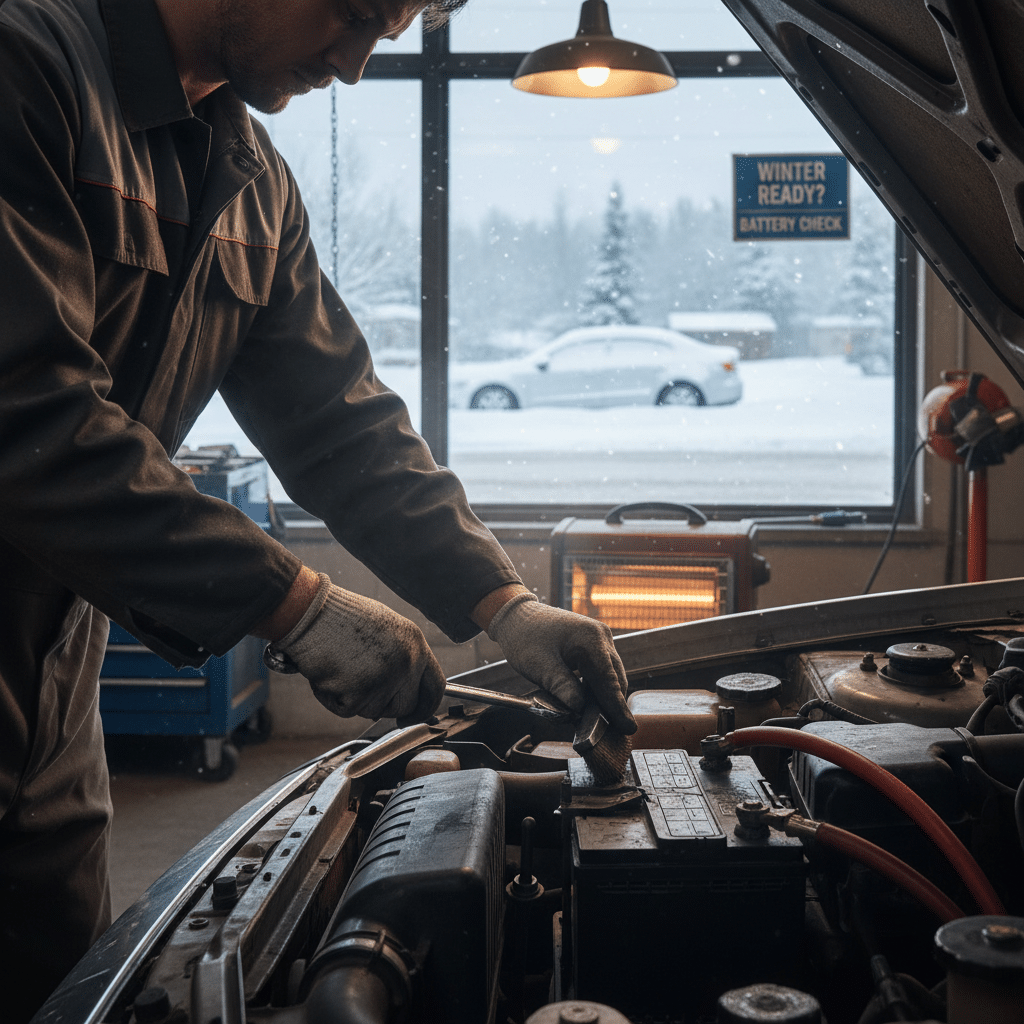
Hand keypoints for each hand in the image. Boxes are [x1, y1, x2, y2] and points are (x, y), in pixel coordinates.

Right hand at [266, 573, 445, 724]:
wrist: (310, 612)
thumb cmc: (340, 617)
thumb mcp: (384, 630)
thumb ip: (398, 658)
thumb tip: (398, 692)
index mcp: (415, 643)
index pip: (435, 686)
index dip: (425, 707)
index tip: (414, 716)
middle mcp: (406, 662)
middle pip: (406, 706)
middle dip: (386, 707)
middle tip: (363, 693)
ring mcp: (385, 679)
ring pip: (374, 711)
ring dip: (354, 698)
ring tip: (340, 667)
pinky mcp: (360, 692)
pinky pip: (348, 710)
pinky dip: (334, 699)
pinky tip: (328, 673)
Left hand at [486, 594, 634, 733]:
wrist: (517, 616)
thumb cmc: (526, 637)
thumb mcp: (539, 666)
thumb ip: (562, 687)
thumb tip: (580, 710)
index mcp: (591, 639)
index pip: (609, 680)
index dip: (617, 706)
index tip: (628, 727)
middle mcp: (601, 637)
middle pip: (614, 678)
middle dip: (612, 705)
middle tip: (609, 731)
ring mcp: (599, 639)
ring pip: (610, 675)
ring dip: (604, 697)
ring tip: (597, 720)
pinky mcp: (594, 644)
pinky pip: (601, 670)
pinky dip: (596, 687)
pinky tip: (587, 702)